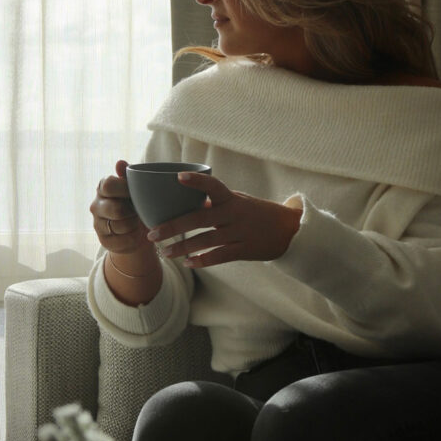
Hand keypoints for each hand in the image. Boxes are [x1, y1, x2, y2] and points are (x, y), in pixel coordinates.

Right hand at [90, 160, 149, 254]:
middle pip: (116, 209)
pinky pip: (122, 241)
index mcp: (103, 187)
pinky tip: (134, 234)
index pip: (109, 185)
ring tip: (137, 222)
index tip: (136, 193)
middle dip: (132, 211)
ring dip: (134, 225)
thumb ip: (129, 175)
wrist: (139, 230)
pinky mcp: (103, 241)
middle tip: (138, 211)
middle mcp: (96, 205)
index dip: (125, 190)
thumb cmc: (137, 203)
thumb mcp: (136, 188)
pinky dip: (133, 238)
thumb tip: (120, 162)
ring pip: (120, 226)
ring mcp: (97, 224)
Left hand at [146, 171, 301, 267]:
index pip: (213, 185)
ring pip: (206, 241)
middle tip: (152, 233)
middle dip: (173, 226)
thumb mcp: (237, 201)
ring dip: (183, 247)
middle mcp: (234, 214)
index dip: (196, 181)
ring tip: (164, 253)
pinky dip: (202, 261)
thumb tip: (182, 198)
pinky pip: (219, 256)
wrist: (288, 230)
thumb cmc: (255, 212)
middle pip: (199, 218)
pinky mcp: (244, 250)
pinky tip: (187, 263)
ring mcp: (239, 233)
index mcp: (231, 198)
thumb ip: (214, 201)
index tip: (178, 177)